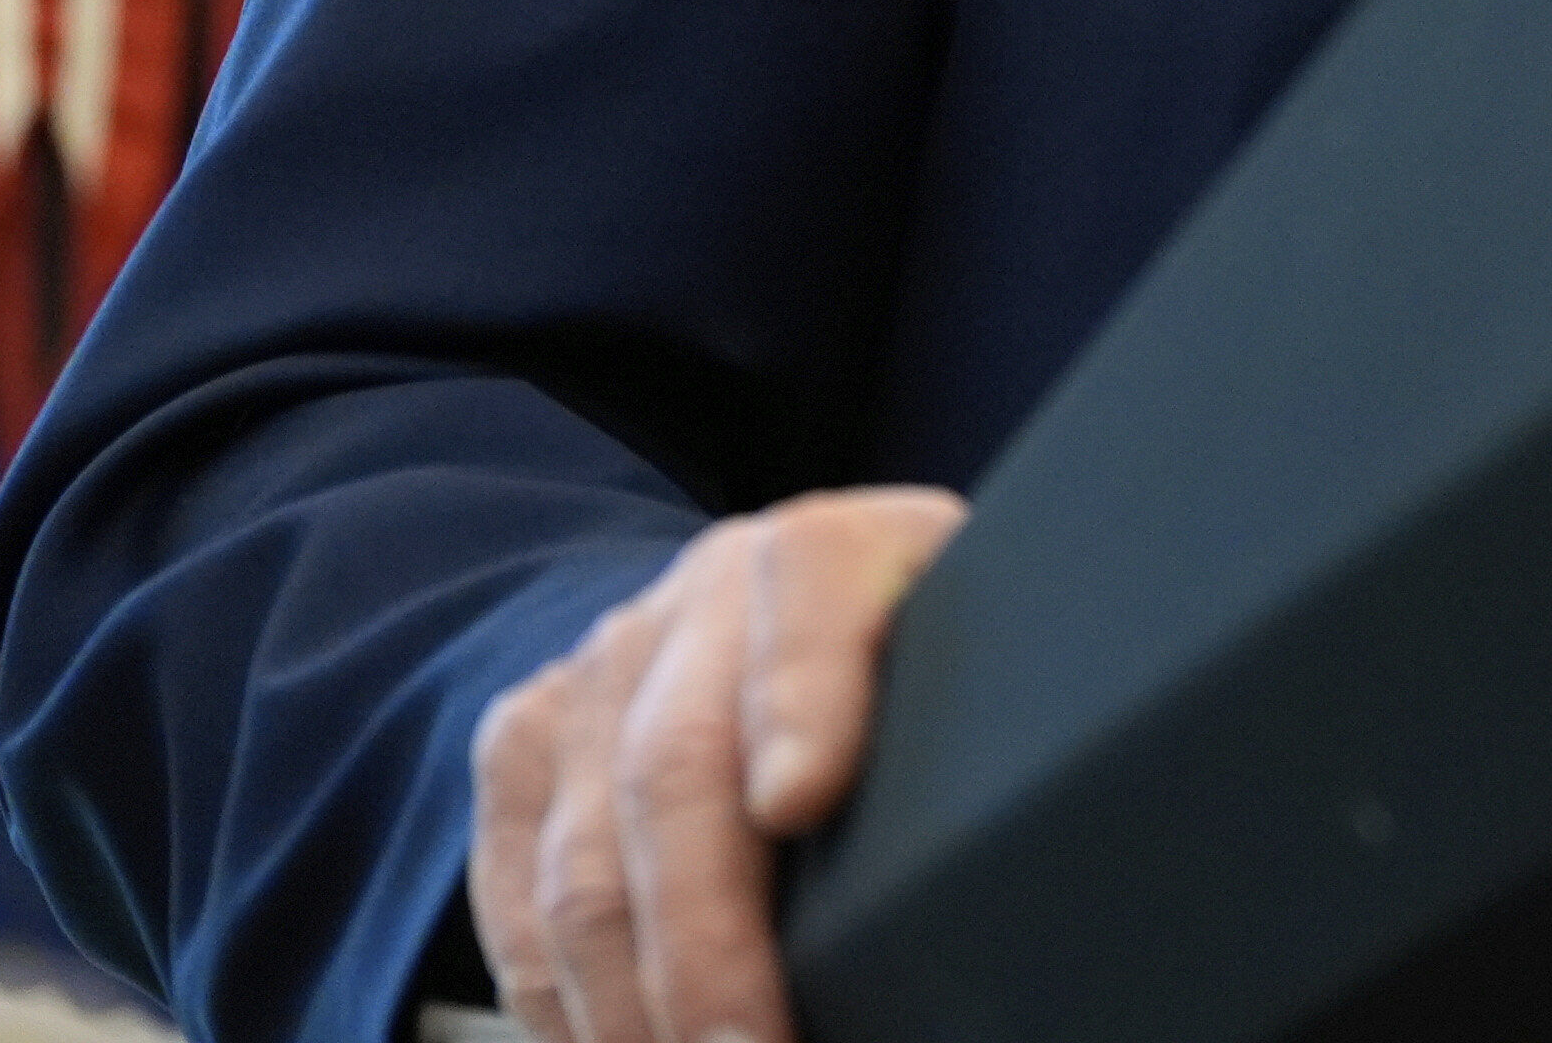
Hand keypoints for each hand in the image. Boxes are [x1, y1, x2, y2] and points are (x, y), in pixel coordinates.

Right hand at [468, 486, 962, 1042]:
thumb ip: (989, 714)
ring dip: (629, 1004)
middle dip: (707, 939)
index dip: (802, 703)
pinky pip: (517, 901)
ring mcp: (598, 671)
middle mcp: (703, 594)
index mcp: (835, 553)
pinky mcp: (523, 746)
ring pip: (584, 861)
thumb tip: (1034, 845)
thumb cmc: (915, 659)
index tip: (802, 801)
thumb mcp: (978, 651)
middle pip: (676, 770)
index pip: (810, 601)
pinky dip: (563, 1004)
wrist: (765, 597)